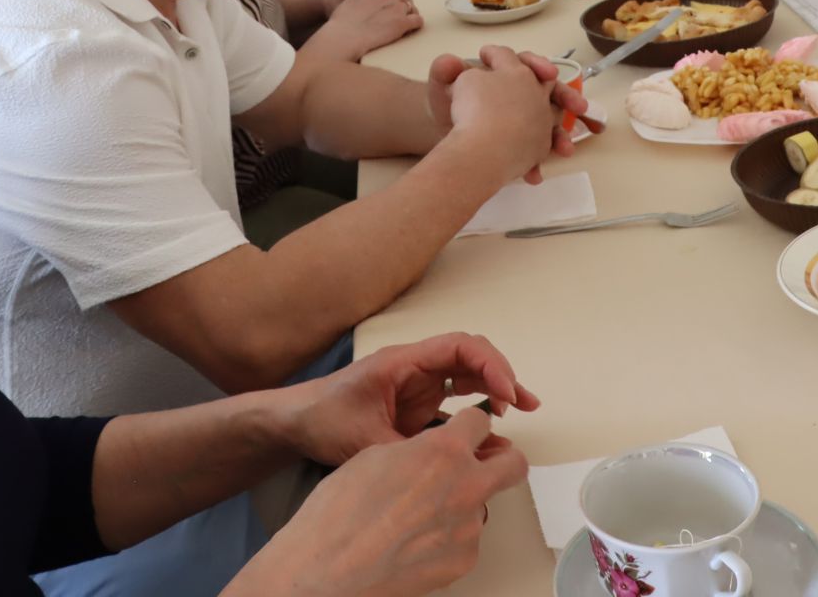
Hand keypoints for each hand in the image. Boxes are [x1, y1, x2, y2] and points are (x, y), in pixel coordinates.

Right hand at [237, 406, 525, 596]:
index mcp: (443, 450)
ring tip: (418, 516)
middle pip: (513, 463)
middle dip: (501, 458)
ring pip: (483, 504)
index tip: (464, 432)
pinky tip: (415, 541)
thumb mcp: (376, 455)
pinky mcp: (464, 560)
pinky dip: (449, 537)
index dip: (468, 427)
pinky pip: (466, 539)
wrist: (327, 568)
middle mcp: (466, 485)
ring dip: (462, 504)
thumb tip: (430, 450)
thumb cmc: (339, 513)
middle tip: (481, 463)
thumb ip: (418, 448)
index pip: (480, 423)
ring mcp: (469, 526)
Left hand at [285, 332, 539, 467]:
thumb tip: (455, 470)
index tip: (506, 392)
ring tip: (523, 407)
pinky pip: (456, 394)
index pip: (459, 347)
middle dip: (500, 373)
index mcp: (403, 362)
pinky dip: (478, 403)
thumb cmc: (323, 420)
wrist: (294, 423)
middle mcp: (415, 366)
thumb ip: (413, 454)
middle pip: (470, 355)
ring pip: (467, 372)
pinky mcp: (416, 402)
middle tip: (523, 403)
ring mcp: (416, 382)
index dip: (489, 365)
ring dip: (495, 385)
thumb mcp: (368, 443)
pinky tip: (495, 422)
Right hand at [308, 0, 421, 61]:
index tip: (394, 0)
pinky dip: (416, 24)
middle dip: (404, 4)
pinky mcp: (402, 23)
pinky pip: (417, 20)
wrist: (344, 37)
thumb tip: (370, 1)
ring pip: (411, 7)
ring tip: (408, 22)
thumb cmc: (342, 23)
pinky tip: (412, 29)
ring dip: (410, 14)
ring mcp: (396, 8)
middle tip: (403, 13)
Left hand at [424, 47, 598, 184]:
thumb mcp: (443, 86)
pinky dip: (536, 163)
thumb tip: (450, 61)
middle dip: (568, 99)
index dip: (539, 66)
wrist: (444, 129)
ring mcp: (525, 120)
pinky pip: (537, 153)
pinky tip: (533, 175)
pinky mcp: (522, 146)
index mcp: (505, 73)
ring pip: (551, 126)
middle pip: (552, 93)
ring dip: (561, 137)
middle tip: (580, 107)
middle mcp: (522, 94)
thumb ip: (444, 71)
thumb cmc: (447, 106)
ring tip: (564, 151)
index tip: (548, 73)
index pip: (527, 63)